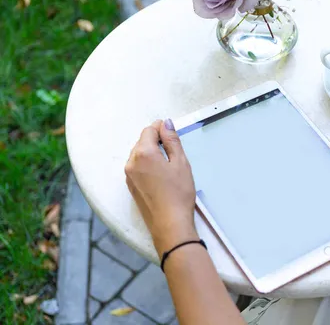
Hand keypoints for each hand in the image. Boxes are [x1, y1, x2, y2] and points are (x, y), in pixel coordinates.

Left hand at [125, 119, 197, 255]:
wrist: (170, 223)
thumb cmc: (178, 194)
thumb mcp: (180, 162)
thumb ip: (171, 140)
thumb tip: (166, 124)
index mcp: (144, 153)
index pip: (149, 130)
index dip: (161, 128)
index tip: (172, 132)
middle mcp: (131, 162)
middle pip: (142, 142)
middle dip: (156, 141)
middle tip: (174, 150)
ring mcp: (129, 175)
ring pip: (139, 154)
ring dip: (151, 153)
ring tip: (169, 165)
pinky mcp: (131, 186)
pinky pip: (137, 167)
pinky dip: (147, 165)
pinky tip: (161, 176)